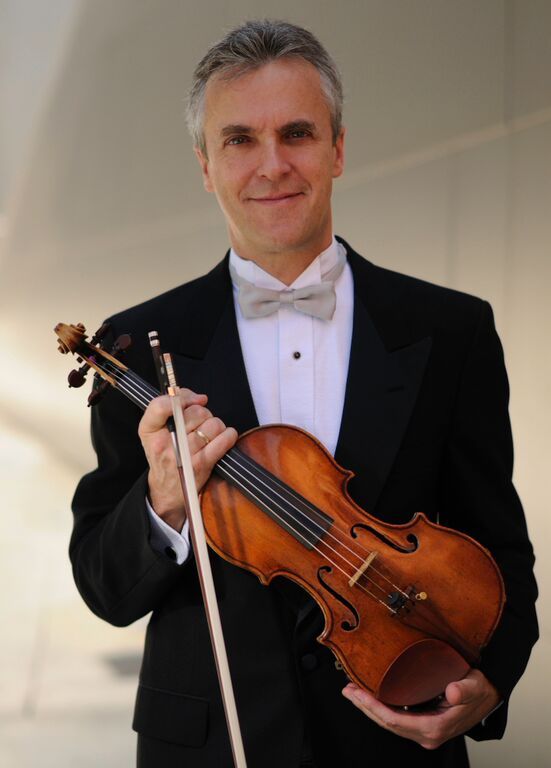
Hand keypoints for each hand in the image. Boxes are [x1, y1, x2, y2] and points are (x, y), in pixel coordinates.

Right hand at [138, 389, 237, 530]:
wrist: (166, 490)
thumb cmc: (165, 454)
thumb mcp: (156, 430)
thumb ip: (171, 407)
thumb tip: (198, 397)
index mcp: (149, 431)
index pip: (159, 406)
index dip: (182, 397)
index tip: (194, 399)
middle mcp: (163, 443)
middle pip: (195, 412)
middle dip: (203, 413)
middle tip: (200, 423)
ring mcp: (183, 455)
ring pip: (212, 424)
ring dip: (216, 425)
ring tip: (209, 433)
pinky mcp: (201, 465)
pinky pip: (223, 439)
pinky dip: (228, 435)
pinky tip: (224, 437)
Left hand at [342, 668, 499, 749]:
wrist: (490, 696)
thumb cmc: (480, 689)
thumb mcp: (474, 686)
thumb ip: (463, 689)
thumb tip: (451, 691)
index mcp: (434, 728)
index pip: (394, 721)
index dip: (373, 707)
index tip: (357, 693)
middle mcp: (426, 734)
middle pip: (387, 724)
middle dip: (365, 707)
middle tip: (347, 690)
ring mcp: (424, 731)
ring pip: (390, 723)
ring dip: (371, 708)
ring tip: (353, 691)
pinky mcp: (424, 724)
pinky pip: (397, 718)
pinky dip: (382, 708)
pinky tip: (372, 696)